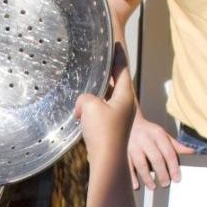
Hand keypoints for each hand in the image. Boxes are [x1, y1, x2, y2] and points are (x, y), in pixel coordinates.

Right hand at [75, 45, 135, 165]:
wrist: (106, 161)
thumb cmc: (103, 133)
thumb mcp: (90, 106)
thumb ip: (85, 97)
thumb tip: (83, 106)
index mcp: (125, 97)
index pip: (122, 70)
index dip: (118, 56)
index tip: (117, 45)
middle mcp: (124, 106)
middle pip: (116, 83)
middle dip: (109, 73)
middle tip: (102, 60)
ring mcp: (118, 118)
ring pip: (107, 99)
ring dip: (98, 92)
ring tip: (89, 83)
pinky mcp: (110, 129)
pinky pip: (101, 112)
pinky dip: (92, 107)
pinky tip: (81, 110)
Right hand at [127, 112, 192, 189]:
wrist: (128, 123)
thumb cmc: (148, 132)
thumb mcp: (163, 135)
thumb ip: (176, 145)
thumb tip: (192, 152)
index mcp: (158, 134)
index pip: (168, 152)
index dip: (173, 167)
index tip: (177, 178)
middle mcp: (145, 139)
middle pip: (156, 159)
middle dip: (162, 173)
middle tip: (166, 184)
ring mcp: (133, 146)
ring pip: (141, 164)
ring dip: (147, 178)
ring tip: (153, 186)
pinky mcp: (123, 152)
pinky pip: (128, 167)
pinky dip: (132, 178)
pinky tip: (137, 186)